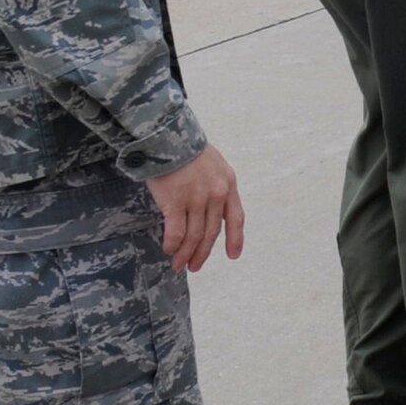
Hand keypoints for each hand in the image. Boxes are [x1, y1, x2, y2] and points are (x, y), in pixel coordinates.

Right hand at [146, 144, 243, 272]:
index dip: (236, 239)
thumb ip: (216, 187)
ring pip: (194, 235)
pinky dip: (173, 244)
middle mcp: (216, 194)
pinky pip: (176, 231)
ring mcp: (196, 198)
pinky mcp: (175, 201)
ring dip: (185, 253)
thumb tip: (210, 210)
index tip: (234, 255)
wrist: (170, 137)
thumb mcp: (214, 166)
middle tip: (194, 266)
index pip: (236, 218)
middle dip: (203, 253)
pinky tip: (169, 249)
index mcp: (228, 185)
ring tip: (179, 265)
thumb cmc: (188, 151)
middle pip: (212, 232)